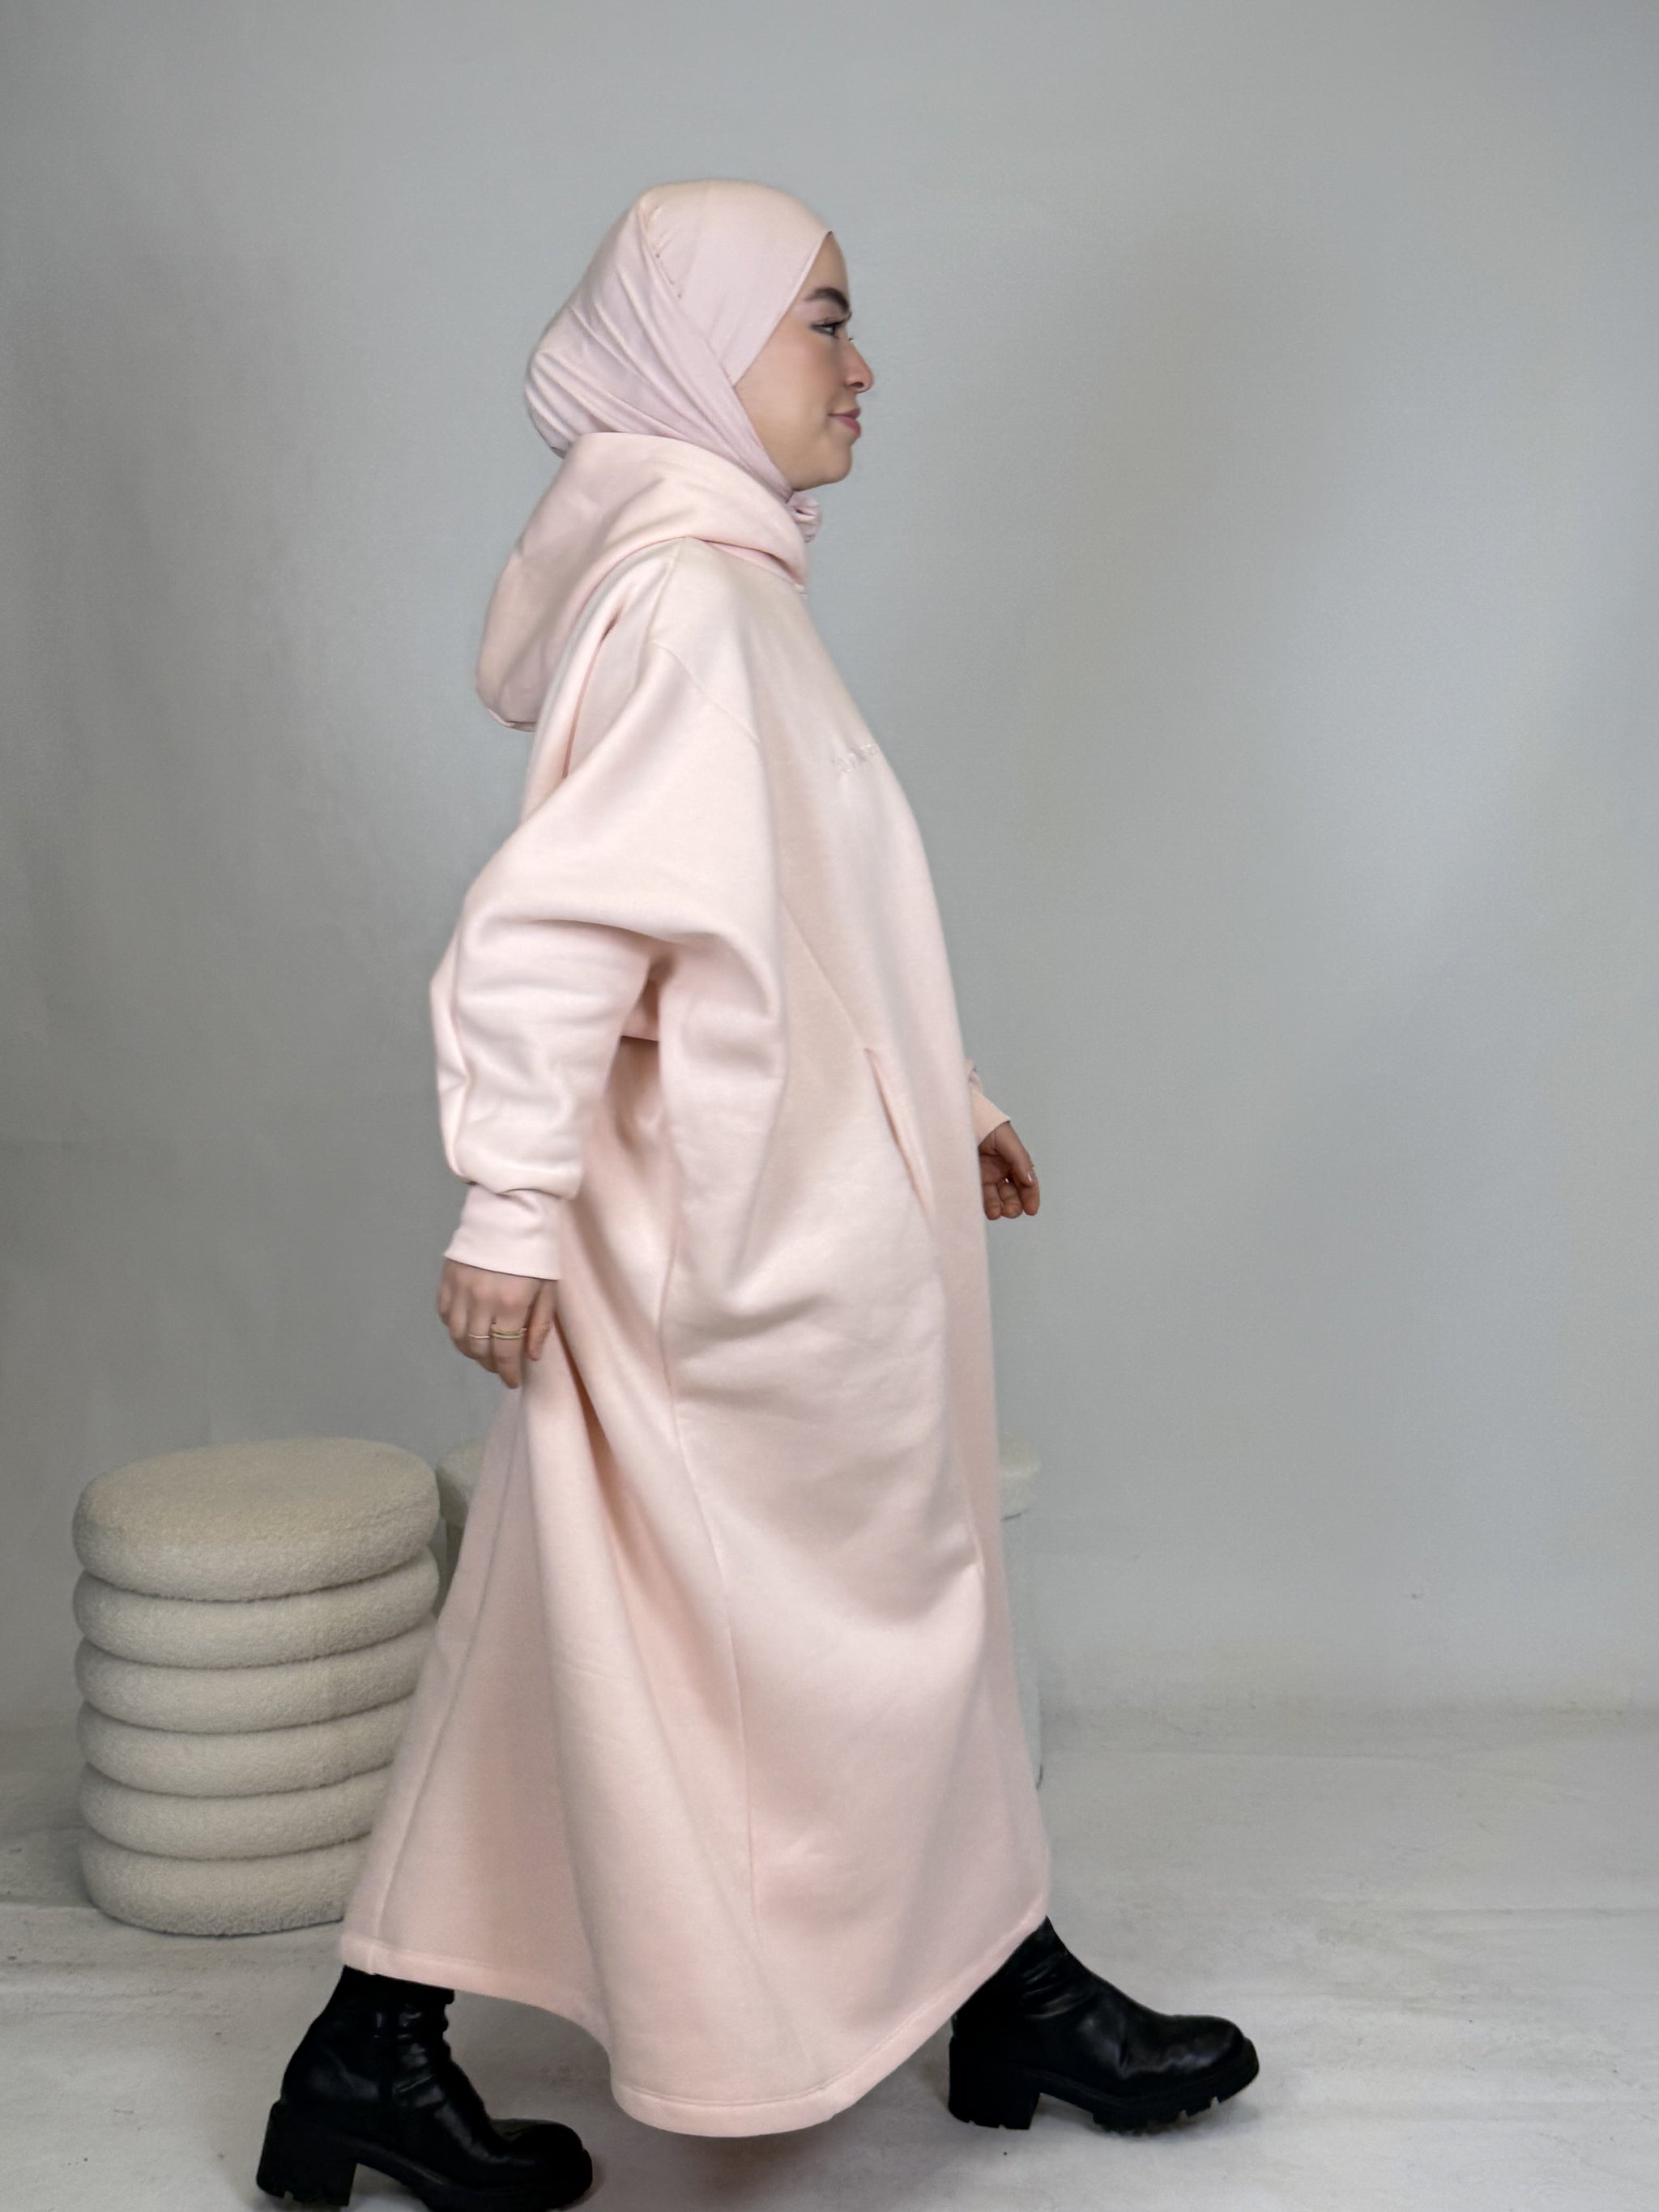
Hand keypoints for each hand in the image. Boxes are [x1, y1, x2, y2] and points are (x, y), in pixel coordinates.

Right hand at [437, 1259, 557, 1389]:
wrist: (511, 1211)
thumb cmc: (537, 1251)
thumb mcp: (549, 1288)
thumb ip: (540, 1325)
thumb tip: (531, 1357)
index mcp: (511, 1305)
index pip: (504, 1352)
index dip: (507, 1372)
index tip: (512, 1381)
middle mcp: (481, 1301)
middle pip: (478, 1348)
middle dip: (490, 1363)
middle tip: (499, 1366)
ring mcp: (460, 1290)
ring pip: (457, 1336)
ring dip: (469, 1350)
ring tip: (482, 1353)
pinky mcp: (447, 1279)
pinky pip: (444, 1315)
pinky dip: (453, 1328)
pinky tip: (465, 1330)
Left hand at [978, 1120, 1039, 1219]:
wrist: (958, 1119)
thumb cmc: (985, 1125)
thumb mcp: (1007, 1140)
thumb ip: (1020, 1160)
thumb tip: (1030, 1181)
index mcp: (1013, 1161)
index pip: (1026, 1182)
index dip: (1031, 1196)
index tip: (1031, 1210)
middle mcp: (1000, 1171)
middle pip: (1011, 1194)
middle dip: (1014, 1205)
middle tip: (1010, 1211)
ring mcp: (984, 1177)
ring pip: (995, 1199)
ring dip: (998, 1208)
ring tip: (996, 1213)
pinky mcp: (969, 1180)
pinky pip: (978, 1196)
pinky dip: (983, 1205)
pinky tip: (986, 1209)